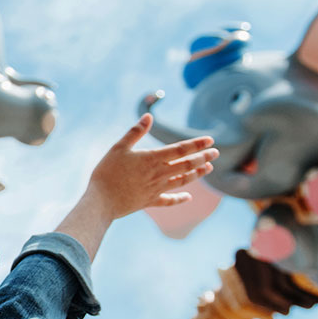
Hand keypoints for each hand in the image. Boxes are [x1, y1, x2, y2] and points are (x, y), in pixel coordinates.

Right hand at [55, 114, 216, 260]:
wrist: (101, 201)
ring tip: (208, 168)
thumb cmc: (107, 172)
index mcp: (152, 159)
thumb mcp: (118, 148)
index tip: (210, 140)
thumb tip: (148, 116)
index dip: (196, 144)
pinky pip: (169, 201)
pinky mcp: (150, 201)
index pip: (180, 149)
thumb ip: (135, 132)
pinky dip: (180, 199)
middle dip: (203, 158)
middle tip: (216, 153)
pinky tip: (189, 197)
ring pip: (182, 181)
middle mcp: (158, 174)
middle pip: (186, 165)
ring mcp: (156, 189)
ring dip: (197, 174)